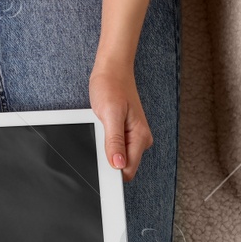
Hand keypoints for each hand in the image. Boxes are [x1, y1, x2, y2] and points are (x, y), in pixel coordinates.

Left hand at [90, 60, 152, 180]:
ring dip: (104, 147)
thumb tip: (118, 164)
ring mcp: (132, 136)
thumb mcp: (110, 114)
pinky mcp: (124, 133)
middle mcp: (140, 139)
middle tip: (100, 135)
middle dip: (107, 157)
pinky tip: (101, 125)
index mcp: (140, 137)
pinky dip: (103, 140)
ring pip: (116, 156)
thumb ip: (115, 141)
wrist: (111, 69)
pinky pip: (113, 146)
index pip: (127, 170)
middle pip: (122, 166)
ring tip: (101, 126)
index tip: (100, 164)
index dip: (112, 171)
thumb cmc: (111, 85)